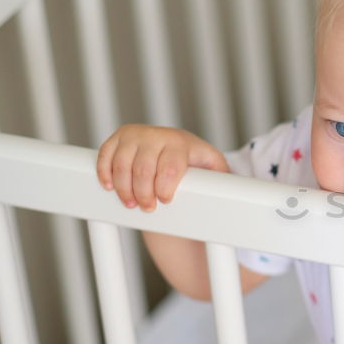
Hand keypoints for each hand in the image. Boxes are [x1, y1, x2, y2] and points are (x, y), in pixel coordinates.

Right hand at [96, 125, 228, 211]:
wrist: (174, 145)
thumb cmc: (195, 161)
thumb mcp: (213, 167)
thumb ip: (223, 178)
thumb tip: (237, 195)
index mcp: (180, 142)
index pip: (170, 166)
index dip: (166, 188)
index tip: (166, 201)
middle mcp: (156, 135)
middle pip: (144, 169)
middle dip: (144, 193)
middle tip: (148, 208)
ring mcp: (134, 135)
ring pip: (122, 165)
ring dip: (124, 189)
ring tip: (131, 204)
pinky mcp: (117, 139)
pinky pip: (105, 156)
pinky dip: (105, 174)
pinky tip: (110, 188)